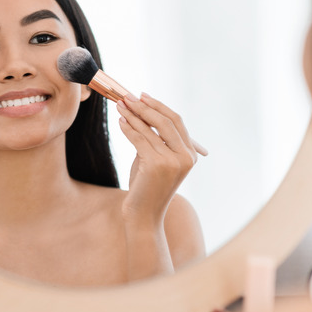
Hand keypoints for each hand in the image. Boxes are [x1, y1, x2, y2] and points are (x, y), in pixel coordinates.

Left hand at [117, 93, 197, 226]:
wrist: (144, 215)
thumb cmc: (147, 187)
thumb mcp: (155, 159)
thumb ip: (154, 138)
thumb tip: (140, 110)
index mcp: (191, 154)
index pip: (176, 121)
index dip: (159, 106)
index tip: (143, 96)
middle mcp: (186, 157)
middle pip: (166, 121)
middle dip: (145, 106)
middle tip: (129, 97)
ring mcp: (172, 161)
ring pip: (150, 129)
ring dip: (133, 115)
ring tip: (120, 106)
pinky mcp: (156, 165)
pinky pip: (139, 139)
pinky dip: (128, 128)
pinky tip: (120, 121)